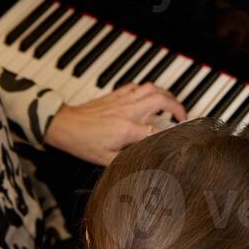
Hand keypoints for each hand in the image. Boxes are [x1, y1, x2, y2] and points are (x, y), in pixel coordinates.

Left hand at [45, 82, 186, 165]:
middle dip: (177, 106)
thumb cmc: (83, 143)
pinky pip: (138, 86)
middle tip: (182, 116)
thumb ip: (129, 160)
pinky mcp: (116, 95)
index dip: (171, 135)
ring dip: (166, 94)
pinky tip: (149, 97)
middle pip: (161, 99)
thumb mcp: (106, 160)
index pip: (158, 130)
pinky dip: (148, 89)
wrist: (65, 125)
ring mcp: (122, 100)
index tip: (178, 138)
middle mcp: (127, 111)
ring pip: (151, 87)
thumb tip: (145, 162)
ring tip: (171, 103)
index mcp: (127, 129)